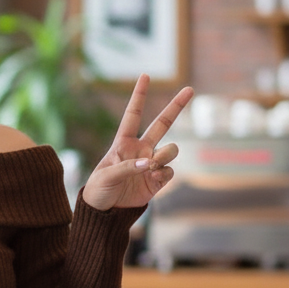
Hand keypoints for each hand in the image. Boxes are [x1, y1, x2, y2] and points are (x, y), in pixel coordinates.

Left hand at [82, 74, 193, 211]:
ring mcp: (151, 164)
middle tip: (189, 89)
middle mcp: (140, 149)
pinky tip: (152, 179)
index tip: (145, 75)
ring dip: (165, 155)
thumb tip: (149, 164)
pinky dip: (163, 174)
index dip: (139, 95)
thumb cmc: (99, 189)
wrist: (105, 212)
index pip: (133, 115)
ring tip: (151, 167)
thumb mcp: (106, 176)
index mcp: (123, 143)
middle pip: (162, 124)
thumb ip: (127, 167)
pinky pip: (170, 171)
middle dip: (176, 106)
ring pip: (171, 149)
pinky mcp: (158, 180)